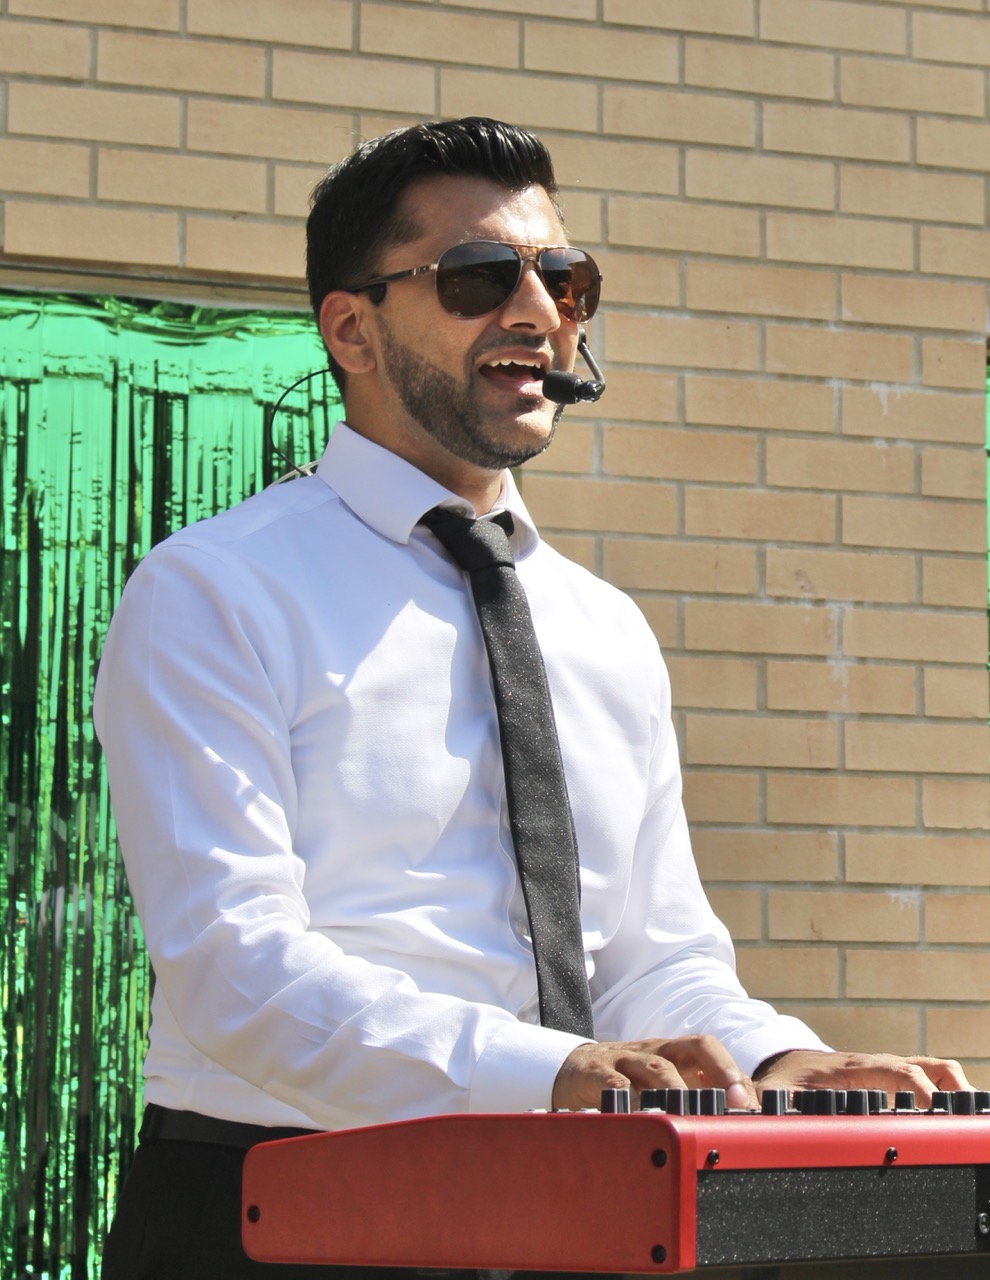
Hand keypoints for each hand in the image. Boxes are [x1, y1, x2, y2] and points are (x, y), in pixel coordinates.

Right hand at [552, 1035, 754, 1111]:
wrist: (574, 1069)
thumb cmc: (628, 1081)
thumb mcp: (663, 1084)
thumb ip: (696, 1094)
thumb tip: (740, 1119)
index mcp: (676, 1054)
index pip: (713, 1052)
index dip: (735, 1074)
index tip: (752, 1105)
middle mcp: (657, 1051)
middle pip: (695, 1047)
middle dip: (722, 1070)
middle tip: (737, 1103)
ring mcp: (627, 1060)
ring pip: (658, 1066)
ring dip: (680, 1089)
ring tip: (695, 1114)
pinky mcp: (597, 1074)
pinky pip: (614, 1083)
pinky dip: (628, 1098)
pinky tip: (640, 1117)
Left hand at [754, 1049, 971, 1105]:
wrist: (785, 1062)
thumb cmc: (784, 1078)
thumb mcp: (773, 1091)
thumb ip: (759, 1103)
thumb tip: (745, 1110)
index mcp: (854, 1067)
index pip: (894, 1069)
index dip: (916, 1087)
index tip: (933, 1109)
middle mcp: (876, 1064)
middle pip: (927, 1064)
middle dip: (951, 1088)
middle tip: (963, 1118)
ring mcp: (888, 1069)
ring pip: (933, 1067)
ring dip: (955, 1088)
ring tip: (967, 1119)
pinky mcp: (893, 1079)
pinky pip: (929, 1077)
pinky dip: (947, 1092)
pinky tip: (952, 1121)